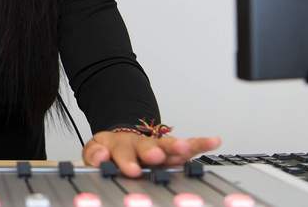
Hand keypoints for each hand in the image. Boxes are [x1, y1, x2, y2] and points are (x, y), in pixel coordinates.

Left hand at [82, 130, 220, 176]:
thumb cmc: (111, 150)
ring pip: (168, 145)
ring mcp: (157, 146)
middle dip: (152, 151)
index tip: (130, 168)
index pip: (120, 151)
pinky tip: (213, 141)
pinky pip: (188, 145)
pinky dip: (200, 143)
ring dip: (176, 146)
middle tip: (155, 156)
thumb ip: (94, 155)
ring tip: (184, 148)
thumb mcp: (95, 151)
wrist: (122, 138)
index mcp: (118, 145)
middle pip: (146, 146)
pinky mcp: (172, 149)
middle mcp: (140, 144)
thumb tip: (101, 157)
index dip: (125, 159)